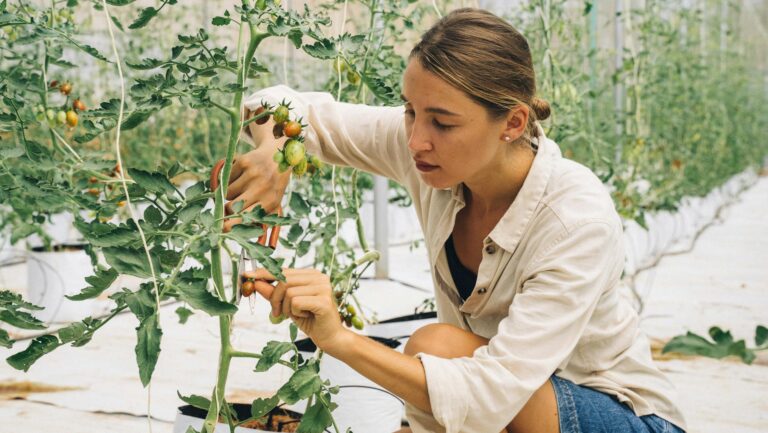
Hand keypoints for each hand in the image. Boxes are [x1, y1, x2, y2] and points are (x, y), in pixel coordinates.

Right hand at [223, 108, 290, 230]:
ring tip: (242, 187)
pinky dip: (229, 179)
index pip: (246, 218)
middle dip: (226, 210)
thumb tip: (245, 237)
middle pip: (232, 207)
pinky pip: (226, 178)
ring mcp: (253, 174)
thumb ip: (261, 220)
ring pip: (227, 192)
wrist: (277, 156)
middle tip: (226, 208)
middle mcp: (262, 188)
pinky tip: (241, 175)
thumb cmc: (273, 186)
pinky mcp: (244, 162)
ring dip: (230, 193)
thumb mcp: (273, 203)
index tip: (222, 229)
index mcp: (270, 202)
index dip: (231, 225)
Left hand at [243, 268, 348, 351]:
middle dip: (274, 297)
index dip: (264, 273)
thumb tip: (256, 283)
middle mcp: (319, 276)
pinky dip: (295, 313)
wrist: (331, 338)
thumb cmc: (311, 321)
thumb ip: (273, 293)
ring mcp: (323, 287)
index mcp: (312, 274)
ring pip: (288, 292)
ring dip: (286, 308)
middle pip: (284, 280)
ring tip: (296, 315)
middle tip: (277, 312)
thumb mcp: (288, 306)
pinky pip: (295, 302)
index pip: (283, 270)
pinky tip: (306, 317)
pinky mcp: (323, 300)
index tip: (247, 275)